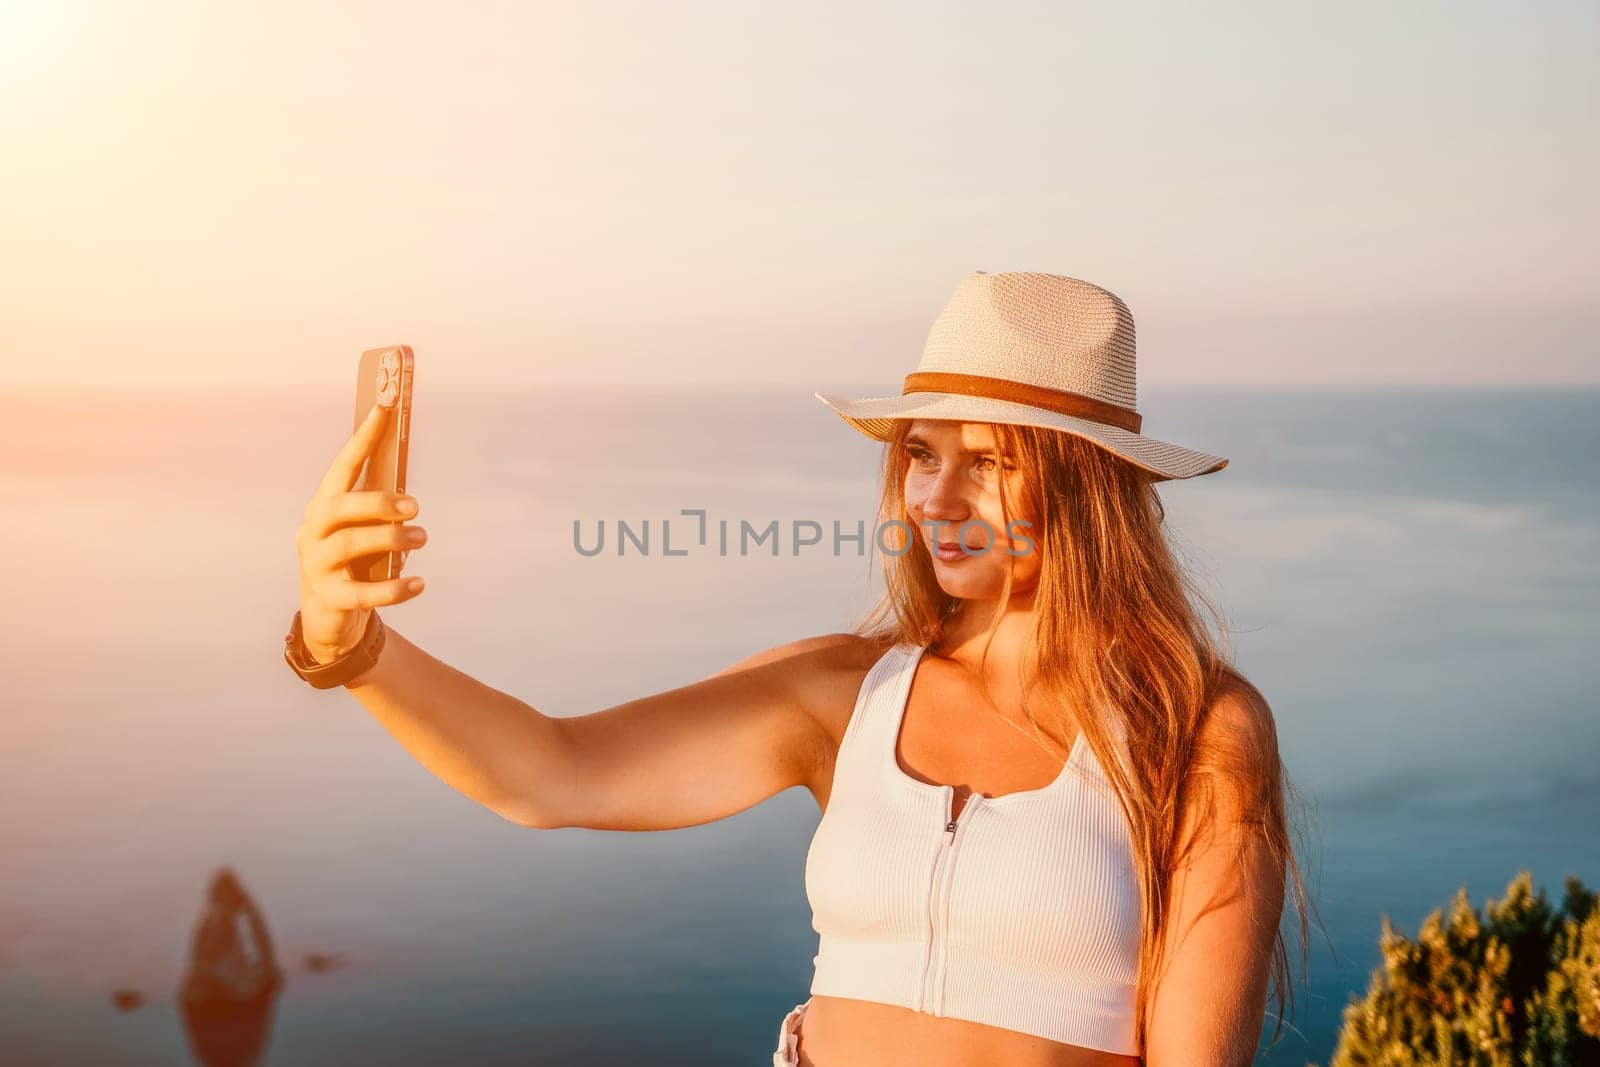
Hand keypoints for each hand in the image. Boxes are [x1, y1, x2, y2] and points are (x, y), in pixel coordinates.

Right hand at [294, 401, 426, 661]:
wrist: (328, 613)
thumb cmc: (355, 560)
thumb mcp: (363, 529)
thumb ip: (379, 508)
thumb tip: (411, 486)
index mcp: (324, 506)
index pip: (343, 466)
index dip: (364, 437)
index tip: (387, 407)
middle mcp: (314, 530)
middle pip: (340, 507)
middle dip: (379, 502)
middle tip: (415, 507)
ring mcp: (317, 564)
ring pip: (349, 545)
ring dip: (391, 539)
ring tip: (421, 537)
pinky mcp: (331, 597)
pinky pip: (363, 593)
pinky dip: (394, 589)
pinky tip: (419, 583)